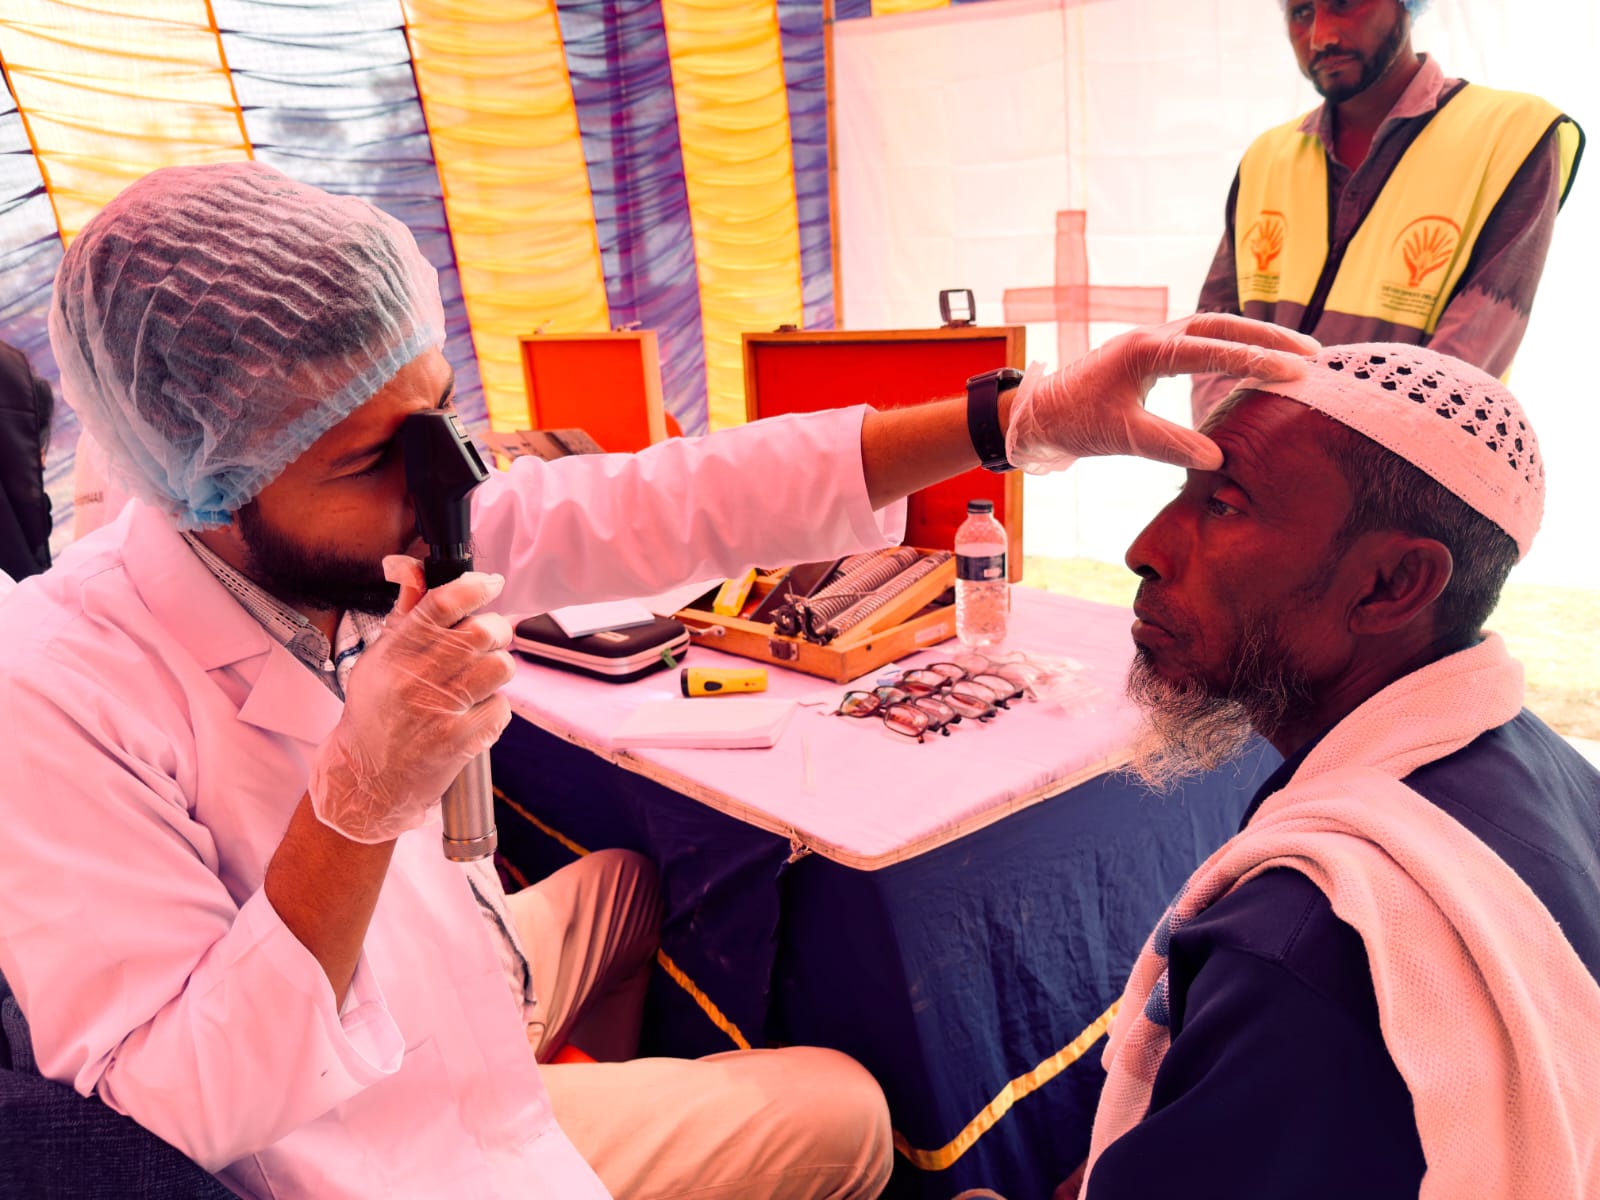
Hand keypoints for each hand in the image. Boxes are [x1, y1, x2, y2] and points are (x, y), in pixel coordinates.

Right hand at [308, 556, 515, 843]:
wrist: (367, 777)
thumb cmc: (376, 711)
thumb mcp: (380, 656)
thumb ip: (405, 610)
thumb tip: (406, 564)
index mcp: (397, 651)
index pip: (442, 603)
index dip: (475, 586)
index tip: (491, 583)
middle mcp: (417, 677)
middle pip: (483, 632)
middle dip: (496, 630)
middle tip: (489, 639)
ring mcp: (441, 710)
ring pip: (500, 667)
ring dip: (498, 669)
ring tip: (479, 679)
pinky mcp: (460, 741)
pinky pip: (502, 707)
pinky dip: (495, 708)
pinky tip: (474, 713)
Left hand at [1004, 313, 1320, 471]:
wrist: (1041, 412)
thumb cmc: (1077, 422)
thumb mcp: (1121, 436)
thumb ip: (1167, 444)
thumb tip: (1217, 459)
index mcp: (1146, 351)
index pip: (1212, 349)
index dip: (1256, 359)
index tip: (1295, 371)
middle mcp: (1154, 336)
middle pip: (1222, 326)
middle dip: (1269, 337)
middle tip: (1313, 354)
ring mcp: (1154, 340)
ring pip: (1215, 328)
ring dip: (1255, 337)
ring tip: (1298, 353)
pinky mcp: (1154, 351)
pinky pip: (1203, 340)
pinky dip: (1234, 345)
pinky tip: (1256, 358)